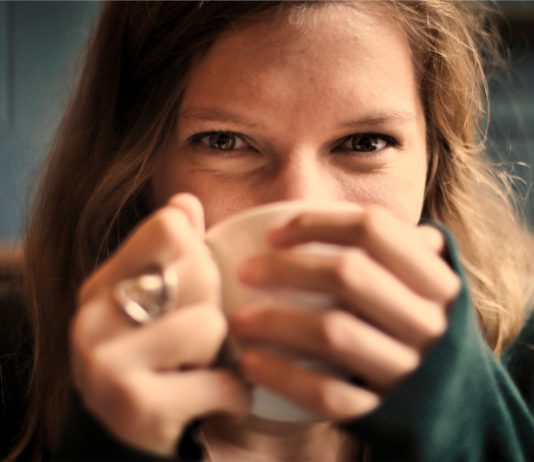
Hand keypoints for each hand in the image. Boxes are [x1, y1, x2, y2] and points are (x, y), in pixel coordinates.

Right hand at [71, 194, 250, 455]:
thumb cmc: (154, 364)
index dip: (200, 254)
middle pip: (197, 270)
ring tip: (203, 369)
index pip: (170, 227)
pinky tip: (219, 401)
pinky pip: (220, 382)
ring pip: (210, 324)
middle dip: (215, 306)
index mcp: (102, 284)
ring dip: (224, 354)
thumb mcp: (156, 305)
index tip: (195, 289)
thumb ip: (171, 252)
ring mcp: (107, 363)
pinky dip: (234, 395)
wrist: (126, 444)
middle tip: (201, 339)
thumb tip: (186, 200)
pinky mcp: (135, 407)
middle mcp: (93, 317)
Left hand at [231, 206, 459, 420]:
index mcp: (435, 280)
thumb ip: (395, 252)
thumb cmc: (416, 330)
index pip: (374, 229)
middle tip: (245, 271)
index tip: (273, 234)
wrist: (452, 407)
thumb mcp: (421, 289)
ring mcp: (409, 369)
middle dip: (286, 268)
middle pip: (348, 275)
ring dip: (276, 322)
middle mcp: (428, 321)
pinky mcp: (385, 411)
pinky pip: (328, 394)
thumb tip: (338, 213)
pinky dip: (285, 377)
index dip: (317, 222)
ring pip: (334, 333)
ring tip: (238, 319)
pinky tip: (252, 363)